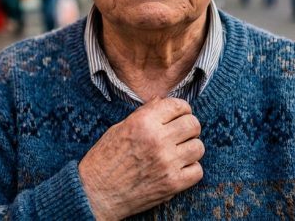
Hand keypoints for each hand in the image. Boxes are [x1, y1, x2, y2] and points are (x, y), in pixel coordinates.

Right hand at [78, 97, 203, 220]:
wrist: (96, 192)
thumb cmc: (104, 158)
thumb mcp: (120, 128)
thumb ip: (144, 114)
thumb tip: (162, 101)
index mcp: (143, 122)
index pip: (178, 105)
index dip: (181, 109)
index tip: (178, 115)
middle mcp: (157, 140)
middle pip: (193, 125)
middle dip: (188, 127)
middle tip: (180, 133)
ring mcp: (167, 163)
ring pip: (198, 147)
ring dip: (190, 148)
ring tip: (178, 151)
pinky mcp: (172, 184)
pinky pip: (197, 171)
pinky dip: (190, 169)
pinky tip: (178, 168)